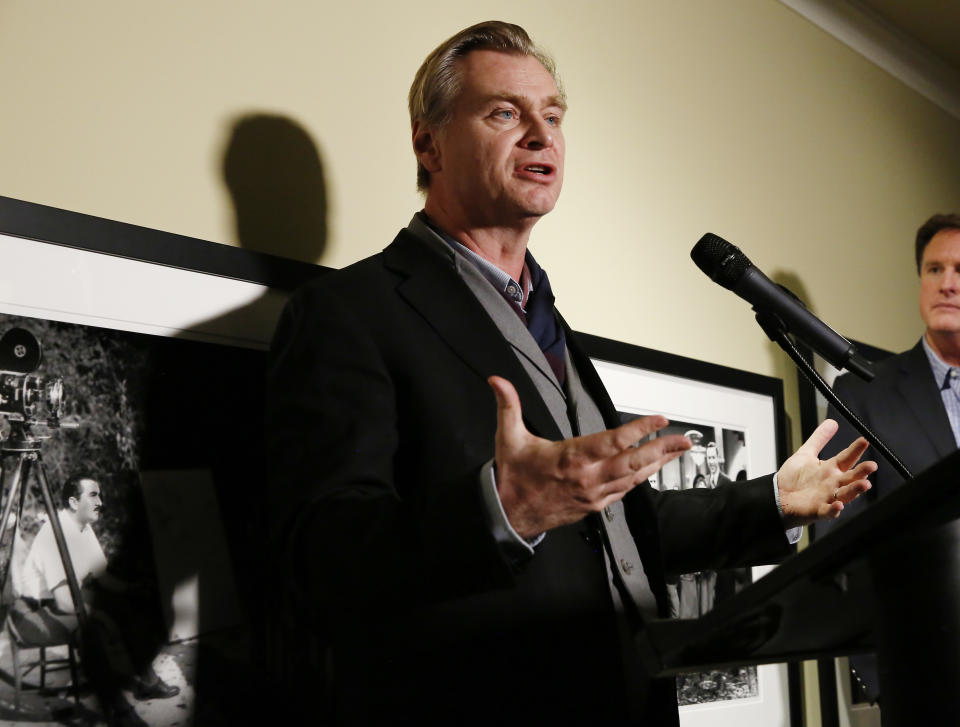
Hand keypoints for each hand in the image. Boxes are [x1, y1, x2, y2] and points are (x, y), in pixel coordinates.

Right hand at [488, 376, 691, 537]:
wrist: (509, 515)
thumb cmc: (513, 477)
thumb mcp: (508, 437)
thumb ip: (508, 405)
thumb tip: (498, 381)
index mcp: (571, 458)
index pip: (614, 440)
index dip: (640, 429)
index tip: (658, 419)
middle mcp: (588, 477)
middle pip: (634, 462)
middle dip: (662, 450)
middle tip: (684, 440)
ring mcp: (594, 494)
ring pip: (634, 478)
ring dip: (658, 464)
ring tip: (677, 452)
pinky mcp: (594, 505)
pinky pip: (624, 491)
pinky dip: (641, 478)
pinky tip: (651, 470)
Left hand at [776, 418, 875, 527]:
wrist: (779, 496)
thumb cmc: (794, 478)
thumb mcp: (806, 454)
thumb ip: (819, 438)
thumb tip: (832, 422)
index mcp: (831, 469)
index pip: (847, 458)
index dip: (855, 450)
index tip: (864, 441)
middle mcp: (833, 483)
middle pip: (851, 477)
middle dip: (862, 472)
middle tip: (872, 465)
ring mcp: (828, 497)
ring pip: (845, 494)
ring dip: (855, 490)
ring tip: (864, 484)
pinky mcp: (818, 510)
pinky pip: (828, 511)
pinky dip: (834, 509)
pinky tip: (839, 505)